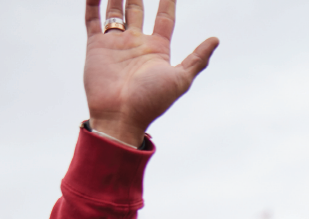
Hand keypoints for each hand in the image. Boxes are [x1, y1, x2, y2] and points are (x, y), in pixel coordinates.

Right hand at [84, 0, 219, 146]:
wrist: (121, 116)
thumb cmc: (152, 101)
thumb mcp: (180, 79)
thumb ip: (197, 59)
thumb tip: (216, 39)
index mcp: (157, 49)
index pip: (164, 17)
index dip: (168, 1)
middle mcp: (136, 43)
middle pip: (137, 8)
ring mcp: (116, 44)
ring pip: (115, 10)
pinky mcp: (96, 46)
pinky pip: (93, 19)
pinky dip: (93, 3)